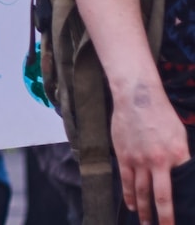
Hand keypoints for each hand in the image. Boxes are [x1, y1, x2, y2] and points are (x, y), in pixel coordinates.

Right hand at [111, 80, 189, 224]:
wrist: (137, 97)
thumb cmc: (161, 114)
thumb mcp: (180, 136)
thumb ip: (180, 157)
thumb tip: (180, 175)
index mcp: (178, 156)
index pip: (183, 187)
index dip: (184, 205)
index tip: (184, 218)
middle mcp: (159, 162)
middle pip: (161, 197)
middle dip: (164, 217)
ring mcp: (139, 160)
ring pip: (142, 192)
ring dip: (145, 211)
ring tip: (147, 223)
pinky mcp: (124, 156)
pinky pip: (126, 181)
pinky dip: (129, 196)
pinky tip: (133, 206)